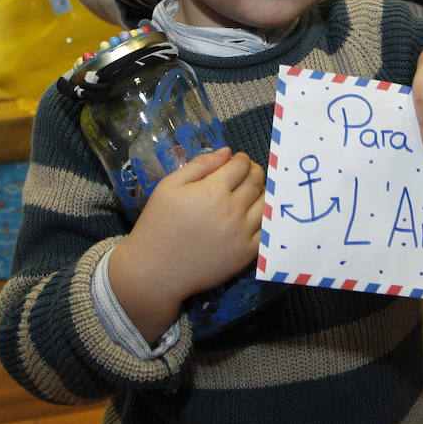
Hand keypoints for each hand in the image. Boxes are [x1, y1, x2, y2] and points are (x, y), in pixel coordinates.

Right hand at [108, 148, 264, 343]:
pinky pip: (267, 230)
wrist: (155, 271)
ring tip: (251, 192)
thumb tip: (227, 152)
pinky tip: (254, 215)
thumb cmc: (158, 225)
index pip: (241, 165)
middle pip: (256, 181)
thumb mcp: (169, 186)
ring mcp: (242, 234)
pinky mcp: (246, 255)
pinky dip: (265, 218)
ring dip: (262, 192)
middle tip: (246, 173)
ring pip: (266, 204)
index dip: (241, 159)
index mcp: (213, 191)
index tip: (236, 160)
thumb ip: (200, 165)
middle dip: (253, 171)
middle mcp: (232, 210)